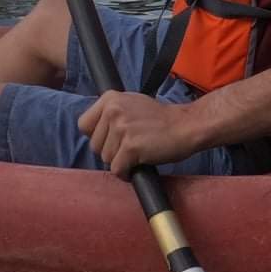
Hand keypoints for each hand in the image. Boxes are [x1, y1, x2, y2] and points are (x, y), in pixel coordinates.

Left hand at [77, 91, 202, 177]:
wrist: (187, 126)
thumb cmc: (161, 119)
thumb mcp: (132, 104)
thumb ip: (112, 112)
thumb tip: (93, 131)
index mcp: (111, 98)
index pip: (84, 125)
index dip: (98, 136)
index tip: (114, 137)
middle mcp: (113, 110)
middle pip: (94, 145)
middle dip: (111, 150)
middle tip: (132, 144)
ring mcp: (122, 128)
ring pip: (106, 158)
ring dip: (121, 161)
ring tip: (139, 151)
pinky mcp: (131, 146)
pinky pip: (117, 170)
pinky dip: (127, 173)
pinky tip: (139, 165)